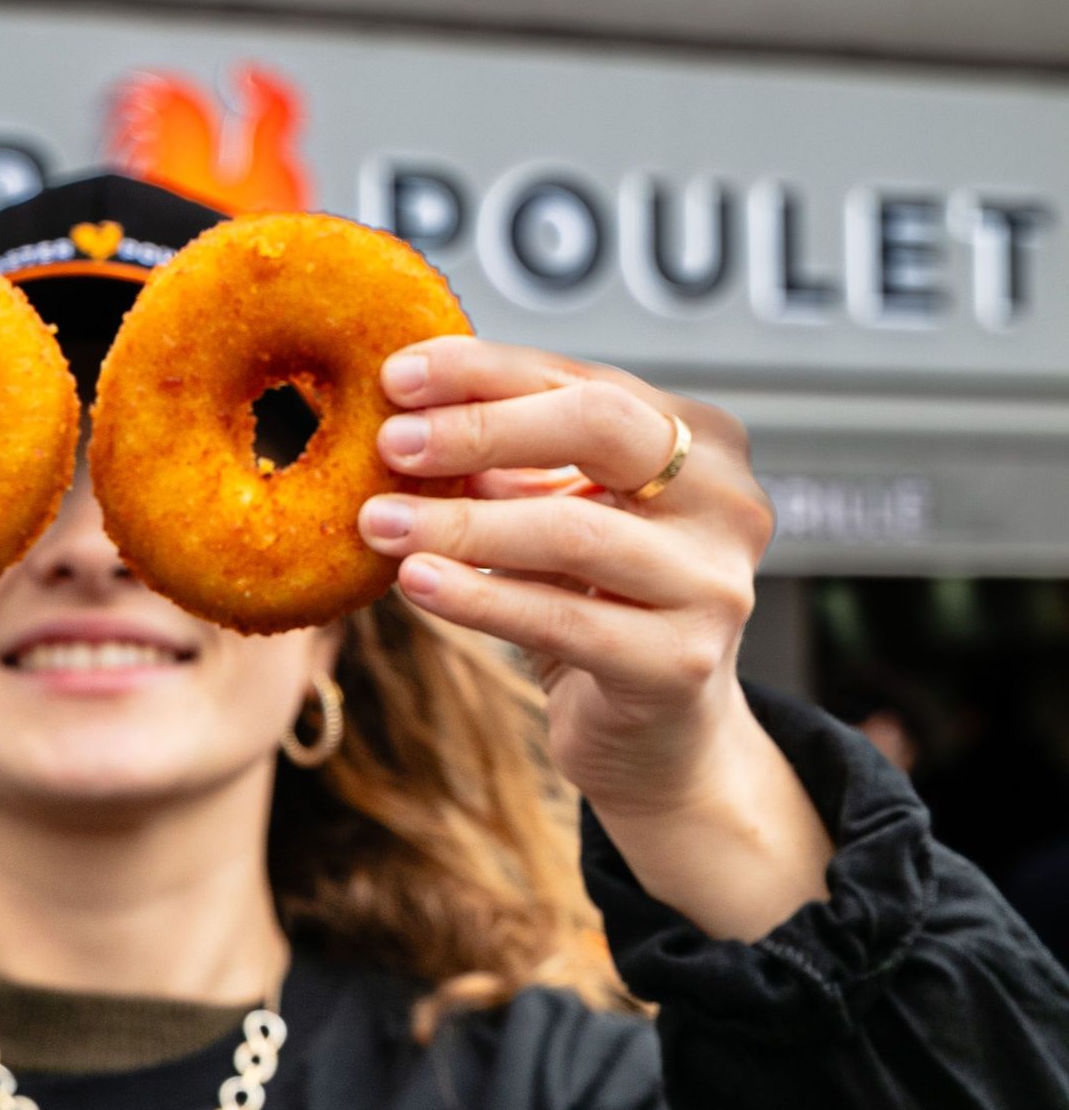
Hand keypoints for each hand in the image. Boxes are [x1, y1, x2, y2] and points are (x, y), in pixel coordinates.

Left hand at [358, 339, 830, 940]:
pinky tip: (418, 582)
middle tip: (392, 443)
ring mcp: (713, 583)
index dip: (487, 371)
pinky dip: (479, 597)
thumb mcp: (560, 516)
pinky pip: (561, 619)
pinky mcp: (681, 663)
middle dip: (482, 428)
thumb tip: (408, 409)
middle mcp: (726, 501)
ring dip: (462, 524)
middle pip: (601, 428)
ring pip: (572, 531)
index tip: (399, 375)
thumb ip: (508, 464)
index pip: (584, 380)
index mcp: (703, 442)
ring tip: (382, 523)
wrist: (661, 739)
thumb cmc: (604, 610)